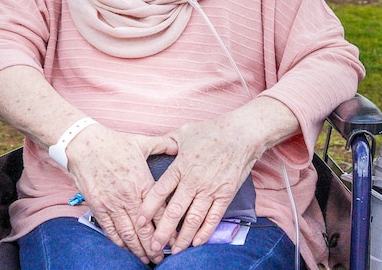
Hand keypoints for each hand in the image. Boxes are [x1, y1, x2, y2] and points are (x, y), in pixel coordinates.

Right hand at [65, 125, 177, 263]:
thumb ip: (162, 145)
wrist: (84, 144)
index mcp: (144, 182)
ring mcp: (112, 203)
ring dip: (138, 249)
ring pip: (128, 233)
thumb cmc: (112, 143)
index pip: (160, 212)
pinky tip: (125, 249)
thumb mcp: (141, 142)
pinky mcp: (98, 206)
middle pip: (145, 229)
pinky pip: (110, 229)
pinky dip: (118, 242)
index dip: (168, 229)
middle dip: (154, 246)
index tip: (175, 241)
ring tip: (146, 259)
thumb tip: (177, 144)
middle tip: (161, 258)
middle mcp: (130, 196)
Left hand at [137, 114, 262, 254]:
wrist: (242, 133)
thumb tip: (156, 144)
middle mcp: (193, 181)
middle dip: (162, 232)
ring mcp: (210, 189)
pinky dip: (205, 232)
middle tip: (153, 246)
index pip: (159, 192)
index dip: (148, 209)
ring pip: (193, 219)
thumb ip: (167, 142)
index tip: (139, 221)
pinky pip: (213, 218)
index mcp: (179, 166)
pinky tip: (196, 242)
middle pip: (174, 212)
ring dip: (182, 238)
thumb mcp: (184, 132)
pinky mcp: (225, 194)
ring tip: (174, 251)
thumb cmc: (212, 130)